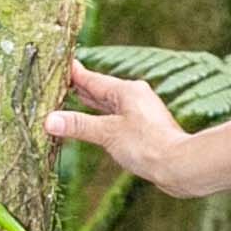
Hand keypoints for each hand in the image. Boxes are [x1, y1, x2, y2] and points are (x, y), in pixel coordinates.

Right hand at [45, 60, 199, 194]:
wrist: (180, 166)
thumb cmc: (148, 146)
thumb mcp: (108, 133)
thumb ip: (79, 125)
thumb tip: (49, 120)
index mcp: (127, 91)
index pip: (93, 79)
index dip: (75, 74)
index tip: (60, 65)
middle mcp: (135, 98)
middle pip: (102, 91)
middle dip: (81, 88)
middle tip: (61, 81)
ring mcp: (141, 114)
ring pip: (110, 106)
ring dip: (92, 105)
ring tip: (74, 99)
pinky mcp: (145, 131)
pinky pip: (117, 120)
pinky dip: (103, 120)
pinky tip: (98, 125)